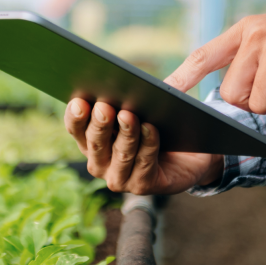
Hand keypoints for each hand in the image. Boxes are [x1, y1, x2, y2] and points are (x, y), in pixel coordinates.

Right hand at [64, 99, 222, 194]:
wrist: (190, 156)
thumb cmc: (160, 126)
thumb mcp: (145, 106)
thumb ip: (137, 94)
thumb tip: (137, 78)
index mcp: (91, 140)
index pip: (75, 128)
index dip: (75, 115)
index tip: (79, 101)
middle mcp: (99, 162)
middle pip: (95, 142)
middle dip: (100, 124)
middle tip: (104, 107)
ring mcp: (119, 177)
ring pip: (120, 154)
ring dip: (125, 134)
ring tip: (129, 115)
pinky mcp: (142, 186)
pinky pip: (144, 163)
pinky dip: (148, 144)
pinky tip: (151, 129)